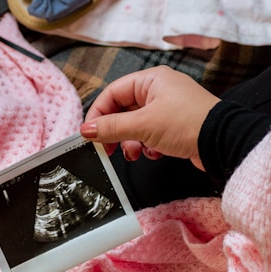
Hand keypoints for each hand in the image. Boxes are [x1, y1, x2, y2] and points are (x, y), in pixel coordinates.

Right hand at [80, 65, 219, 169]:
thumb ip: (112, 127)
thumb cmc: (187, 123)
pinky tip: (155, 152)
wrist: (221, 143)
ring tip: (135, 153)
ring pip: (135, 126)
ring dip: (131, 142)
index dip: (98, 114)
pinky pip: (149, 135)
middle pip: (122, 111)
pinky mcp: (172, 126)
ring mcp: (165, 109)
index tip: (89, 134)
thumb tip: (86, 130)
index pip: (112, 93)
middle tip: (107, 149)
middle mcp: (157, 92)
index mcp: (150, 81)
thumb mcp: (143, 125)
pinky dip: (147, 146)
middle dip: (115, 132)